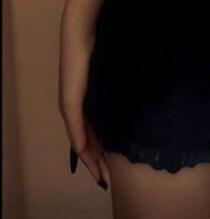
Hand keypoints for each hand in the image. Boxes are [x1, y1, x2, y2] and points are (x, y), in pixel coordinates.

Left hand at [59, 19, 110, 188]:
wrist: (81, 38)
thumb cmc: (97, 53)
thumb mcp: (107, 79)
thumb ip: (112, 93)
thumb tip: (129, 100)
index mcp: (82, 106)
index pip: (90, 137)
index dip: (99, 154)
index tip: (110, 168)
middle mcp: (73, 110)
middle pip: (84, 145)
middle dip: (96, 164)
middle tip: (108, 180)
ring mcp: (70, 108)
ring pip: (79, 142)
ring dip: (90, 160)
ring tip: (102, 174)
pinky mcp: (70, 103)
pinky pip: (76, 130)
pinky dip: (82, 144)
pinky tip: (88, 154)